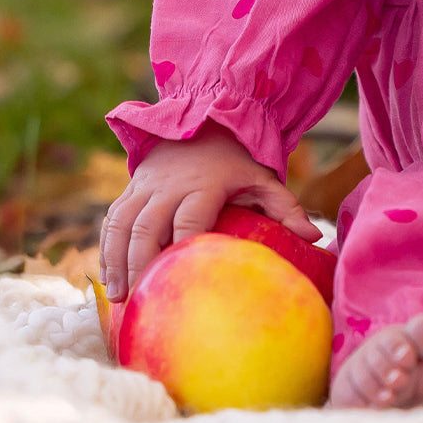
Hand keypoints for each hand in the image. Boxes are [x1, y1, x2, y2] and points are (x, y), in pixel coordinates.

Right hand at [99, 120, 322, 300]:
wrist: (206, 121)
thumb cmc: (239, 161)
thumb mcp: (264, 178)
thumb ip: (286, 207)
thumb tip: (315, 237)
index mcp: (205, 184)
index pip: (190, 221)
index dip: (183, 249)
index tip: (179, 284)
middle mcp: (170, 184)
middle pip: (148, 228)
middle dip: (141, 266)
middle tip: (140, 302)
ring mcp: (147, 185)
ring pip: (123, 225)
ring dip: (117, 262)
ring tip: (120, 297)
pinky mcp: (131, 187)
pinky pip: (112, 219)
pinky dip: (107, 249)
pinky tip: (109, 279)